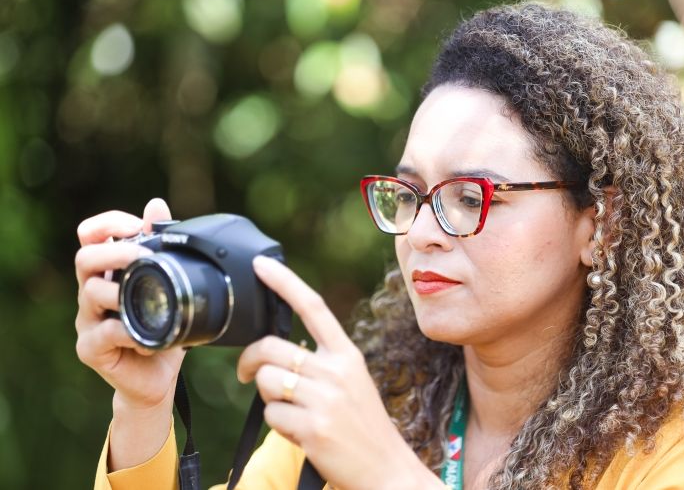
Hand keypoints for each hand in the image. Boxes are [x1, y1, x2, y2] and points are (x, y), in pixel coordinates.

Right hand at [74, 198, 185, 411]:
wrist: (157, 376)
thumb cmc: (161, 326)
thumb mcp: (167, 284)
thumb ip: (161, 246)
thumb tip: (156, 205)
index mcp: (108, 271)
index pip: (91, 234)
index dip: (110, 223)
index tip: (139, 225)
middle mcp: (91, 291)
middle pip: (85, 257)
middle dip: (115, 251)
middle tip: (144, 256)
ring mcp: (87, 320)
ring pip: (90, 292)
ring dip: (121, 291)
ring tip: (148, 297)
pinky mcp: (91, 348)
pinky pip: (103, 333)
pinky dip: (126, 331)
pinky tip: (145, 335)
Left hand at [238, 256, 440, 489]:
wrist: (386, 469)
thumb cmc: (362, 426)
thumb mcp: (351, 382)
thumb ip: (321, 362)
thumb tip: (276, 352)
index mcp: (347, 354)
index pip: (313, 306)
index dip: (284, 281)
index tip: (260, 264)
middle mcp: (337, 371)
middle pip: (271, 347)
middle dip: (250, 361)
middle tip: (247, 375)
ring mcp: (325, 399)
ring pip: (267, 381)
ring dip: (269, 398)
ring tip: (293, 412)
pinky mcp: (313, 428)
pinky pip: (271, 415)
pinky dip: (278, 424)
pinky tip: (302, 433)